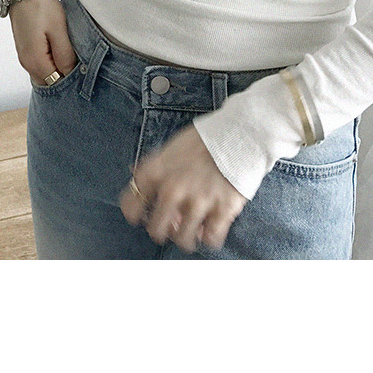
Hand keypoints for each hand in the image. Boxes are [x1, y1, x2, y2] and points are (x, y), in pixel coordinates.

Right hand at [4, 0, 78, 84]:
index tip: (81, 71)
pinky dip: (49, 64)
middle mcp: (26, 63)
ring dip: (56, 70)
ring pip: (43, 75)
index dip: (69, 80)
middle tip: (77, 64)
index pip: (55, 83)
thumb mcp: (59, 30)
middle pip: (48, 82)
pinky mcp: (24, 51)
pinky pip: (39, 66)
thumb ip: (65, 55)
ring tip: (68, 56)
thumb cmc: (41, 6)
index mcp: (35, 60)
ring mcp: (23, 58)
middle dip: (62, 77)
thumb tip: (70, 74)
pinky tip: (58, 52)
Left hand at [120, 127, 240, 252]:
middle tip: (171, 226)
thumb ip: (155, 165)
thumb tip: (134, 174)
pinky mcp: (222, 210)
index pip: (130, 205)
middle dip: (162, 231)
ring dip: (186, 238)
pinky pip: (210, 239)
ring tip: (193, 231)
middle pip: (156, 230)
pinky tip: (211, 229)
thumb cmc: (207, 139)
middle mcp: (173, 190)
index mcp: (157, 172)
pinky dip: (210, 238)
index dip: (135, 214)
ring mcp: (198, 202)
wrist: (241, 132)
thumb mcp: (173, 147)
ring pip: (182, 239)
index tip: (142, 216)